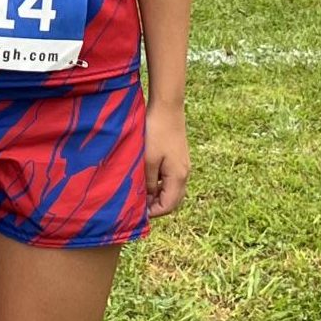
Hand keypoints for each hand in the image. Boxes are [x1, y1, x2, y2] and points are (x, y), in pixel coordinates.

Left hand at [144, 99, 189, 217]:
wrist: (167, 107)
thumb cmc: (156, 132)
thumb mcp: (147, 160)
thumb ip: (147, 182)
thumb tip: (146, 199)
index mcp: (178, 177)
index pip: (168, 207)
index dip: (152, 213)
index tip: (135, 212)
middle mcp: (184, 173)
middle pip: (172, 201)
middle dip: (155, 206)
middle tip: (136, 206)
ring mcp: (182, 165)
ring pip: (170, 189)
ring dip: (156, 194)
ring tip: (138, 193)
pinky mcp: (178, 157)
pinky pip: (169, 178)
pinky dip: (158, 183)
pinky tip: (144, 178)